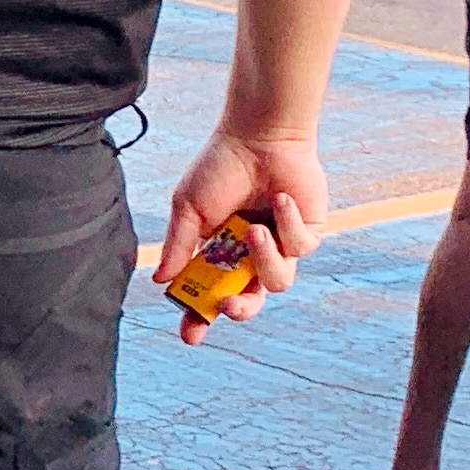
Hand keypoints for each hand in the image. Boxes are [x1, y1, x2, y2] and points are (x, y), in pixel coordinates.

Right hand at [152, 129, 328, 346]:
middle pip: (248, 301)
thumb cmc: (220, 166)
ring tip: (254, 231)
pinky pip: (301, 248)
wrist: (260, 134)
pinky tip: (279, 198)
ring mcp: (280, 246)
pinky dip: (288, 225)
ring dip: (265, 261)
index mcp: (220, 252)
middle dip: (239, 309)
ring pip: (278, 282)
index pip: (209, 293)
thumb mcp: (188, 207)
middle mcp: (250, 255)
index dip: (200, 316)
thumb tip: (161, 280)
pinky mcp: (308, 233)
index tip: (190, 334)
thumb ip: (178, 245)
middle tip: (226, 304)